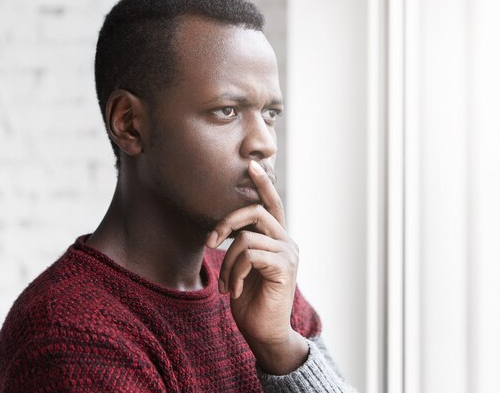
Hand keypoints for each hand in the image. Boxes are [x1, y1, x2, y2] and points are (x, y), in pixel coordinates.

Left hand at [206, 160, 307, 374]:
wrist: (264, 332)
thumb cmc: (250, 300)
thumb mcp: (243, 267)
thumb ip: (242, 245)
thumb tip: (228, 228)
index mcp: (277, 239)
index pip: (271, 204)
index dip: (263, 184)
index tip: (252, 166)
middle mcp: (286, 242)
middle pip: (256, 211)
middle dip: (227, 222)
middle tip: (211, 241)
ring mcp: (288, 254)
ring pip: (247, 238)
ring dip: (227, 262)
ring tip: (226, 284)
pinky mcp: (284, 268)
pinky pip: (249, 255)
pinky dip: (235, 273)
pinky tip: (235, 290)